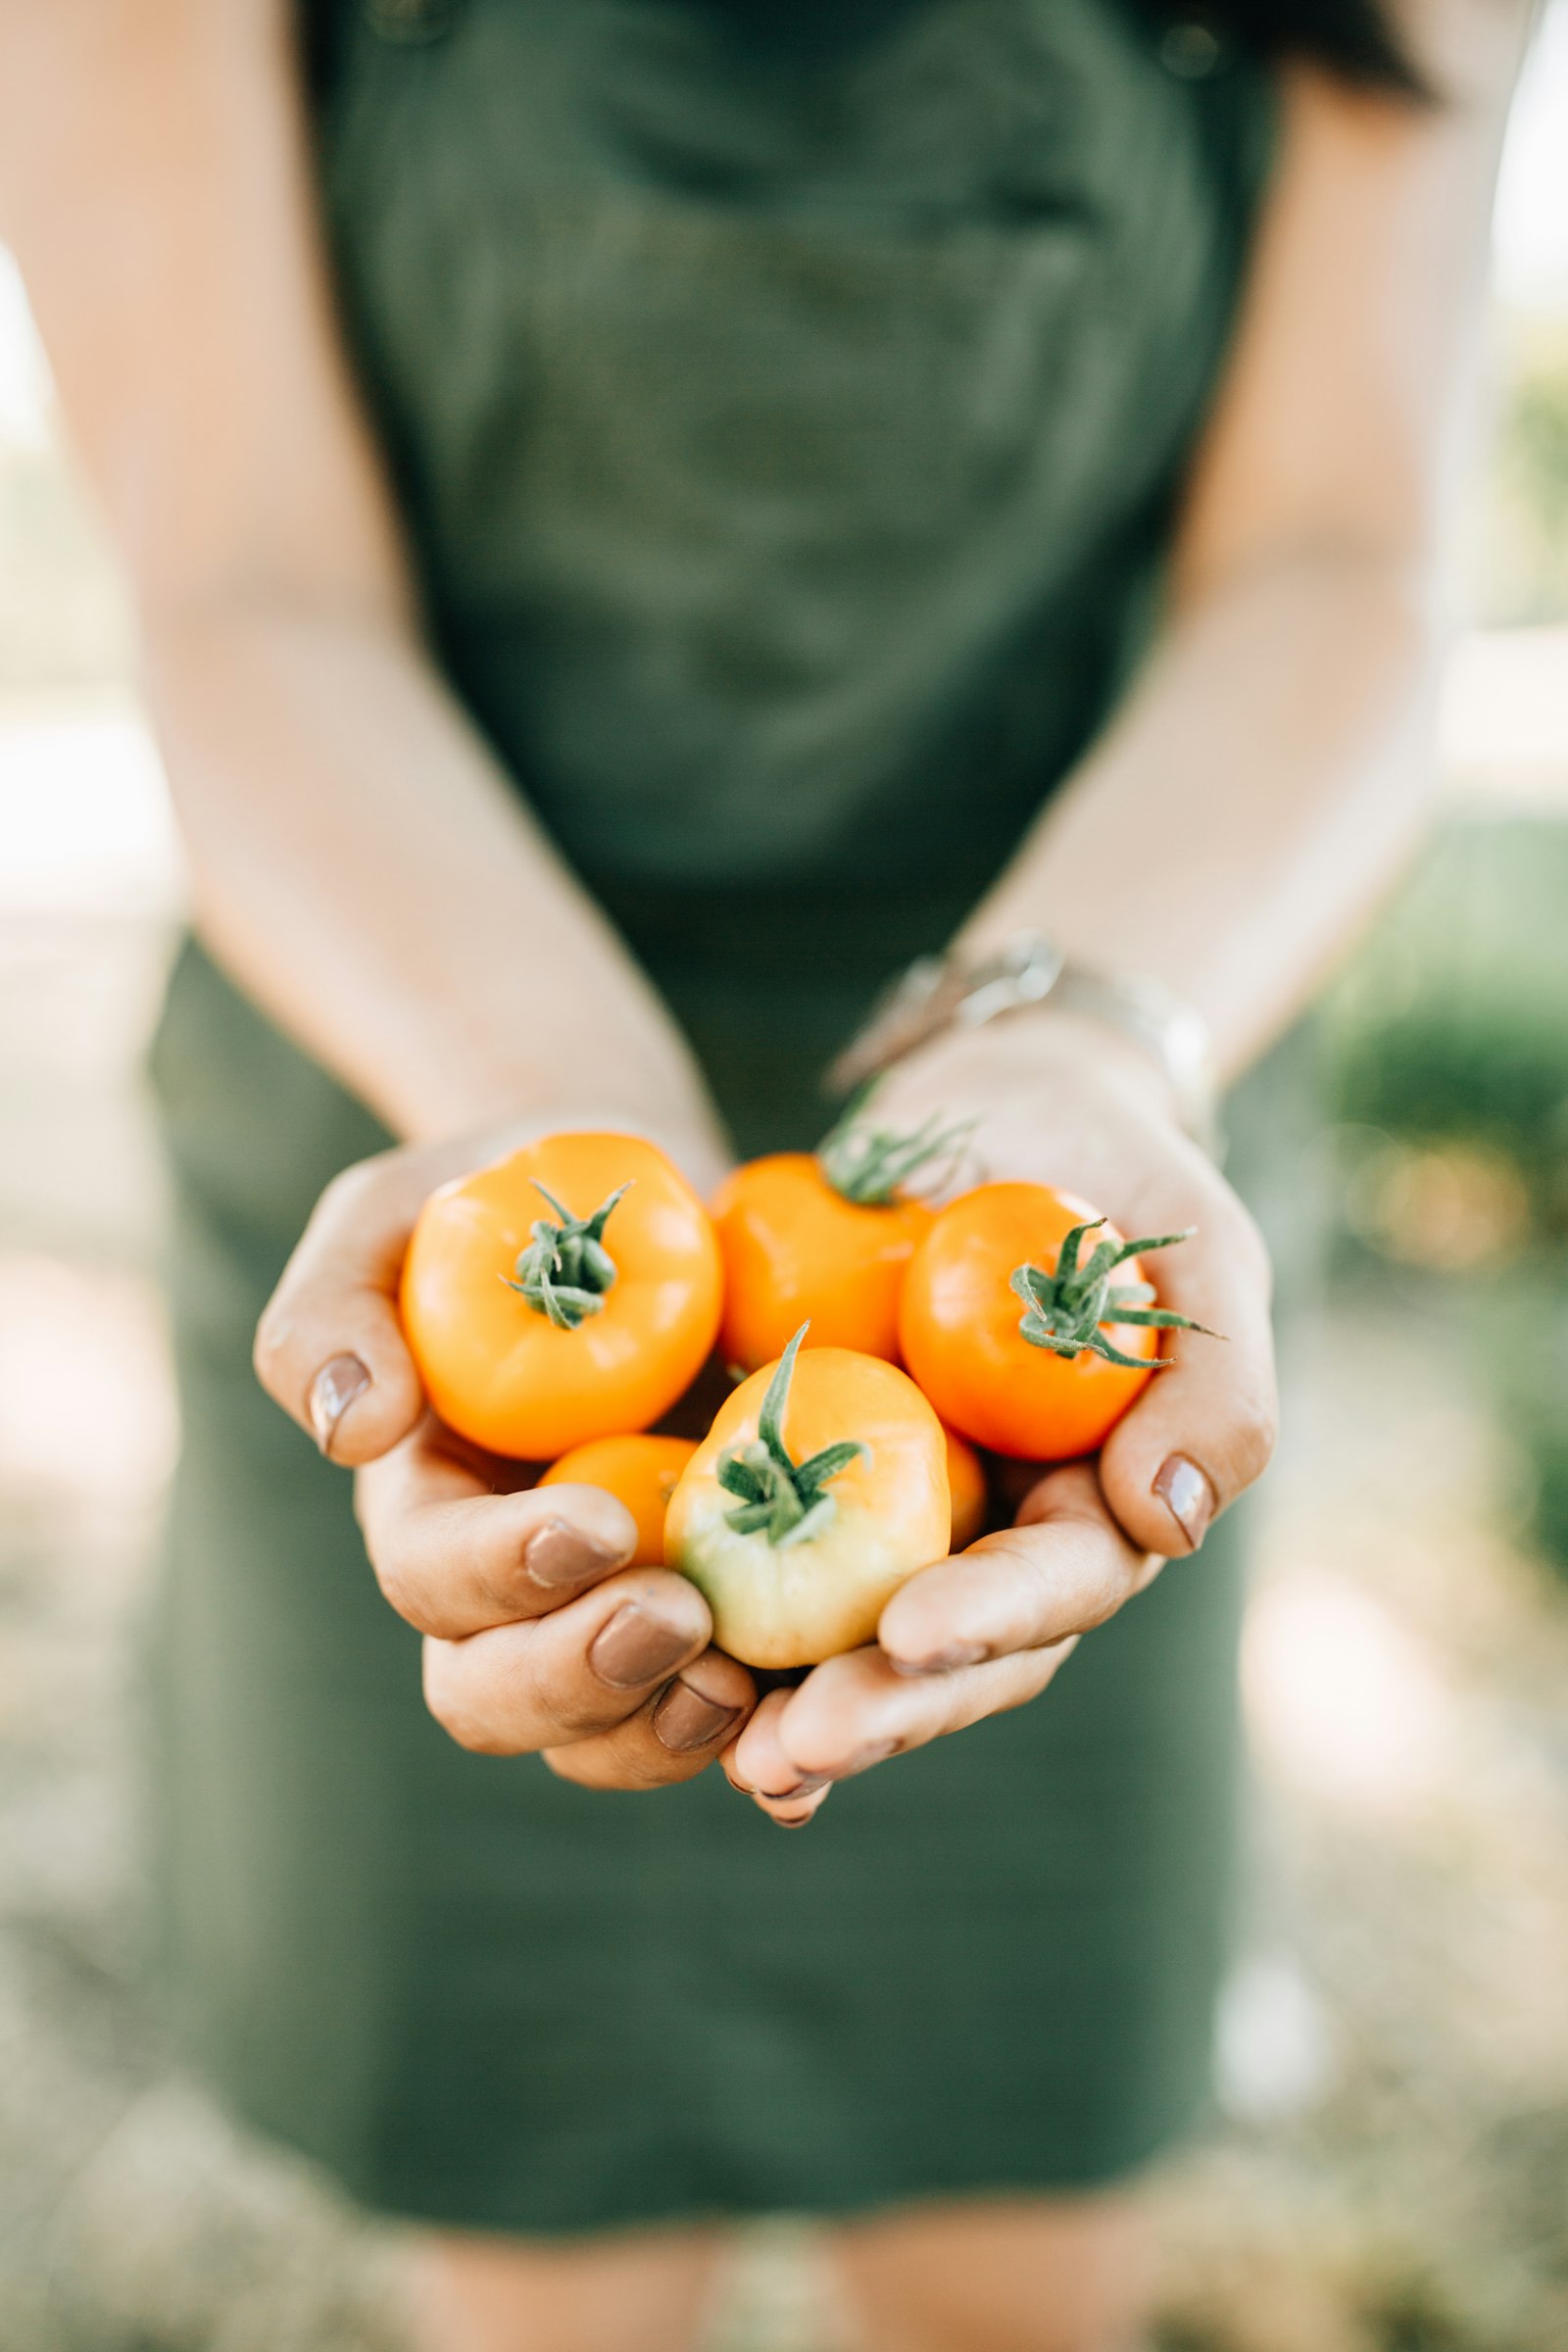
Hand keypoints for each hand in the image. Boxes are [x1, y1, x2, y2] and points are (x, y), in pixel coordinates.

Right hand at [253, 1114, 754, 1787]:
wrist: (636, 1204)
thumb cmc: (500, 1204)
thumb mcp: (393, 1218)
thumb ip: (336, 1308)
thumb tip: (345, 1428)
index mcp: (427, 1508)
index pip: (433, 1579)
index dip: (500, 1573)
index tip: (593, 1524)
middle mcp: (509, 1593)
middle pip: (500, 1697)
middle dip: (583, 1678)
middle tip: (681, 1616)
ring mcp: (617, 1612)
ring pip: (610, 1734)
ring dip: (671, 1728)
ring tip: (747, 1676)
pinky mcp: (728, 1610)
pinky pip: (734, 1709)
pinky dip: (770, 1735)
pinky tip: (815, 1726)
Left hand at [722, 1012, 1276, 1825]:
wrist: (996, 1109)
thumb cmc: (1111, 1176)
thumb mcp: (1193, 1250)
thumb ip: (1210, 1383)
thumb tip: (1166, 1522)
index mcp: (1094, 1508)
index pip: (1054, 1589)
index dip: (988, 1620)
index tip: (908, 1629)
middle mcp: (995, 1543)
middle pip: (947, 1657)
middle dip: (879, 1709)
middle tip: (789, 1749)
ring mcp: (894, 1524)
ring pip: (850, 1648)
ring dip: (792, 1710)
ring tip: (734, 1754)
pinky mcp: (800, 1483)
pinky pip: (761, 1576)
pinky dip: (722, 1641)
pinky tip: (673, 1689)